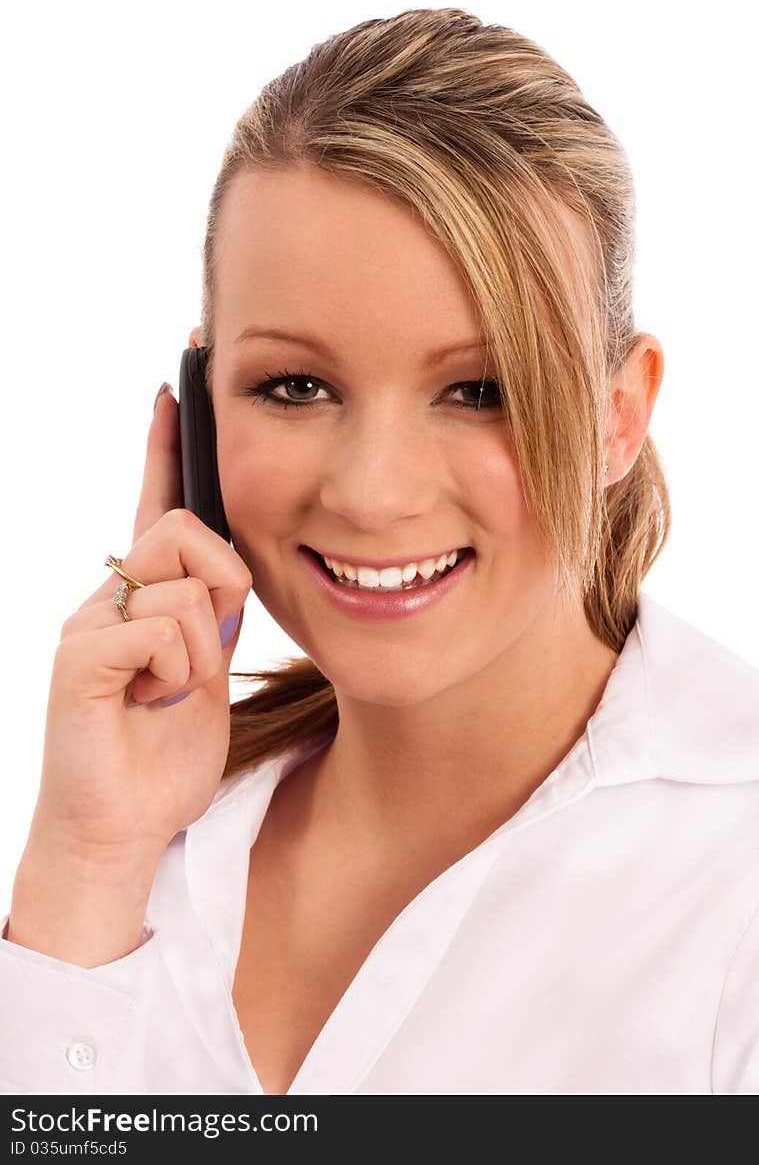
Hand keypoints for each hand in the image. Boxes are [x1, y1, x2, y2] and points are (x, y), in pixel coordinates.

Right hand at [28, 380, 251, 865]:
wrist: (122, 827)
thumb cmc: (165, 754)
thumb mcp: (207, 669)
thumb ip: (213, 613)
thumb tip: (228, 572)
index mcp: (144, 596)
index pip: (159, 502)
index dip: (168, 443)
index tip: (177, 381)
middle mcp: (110, 596)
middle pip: (187, 529)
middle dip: (223, 588)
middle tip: (205, 655)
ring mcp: (89, 622)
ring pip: (185, 587)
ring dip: (204, 653)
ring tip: (171, 696)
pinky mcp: (80, 655)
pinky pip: (161, 630)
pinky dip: (179, 675)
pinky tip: (152, 705)